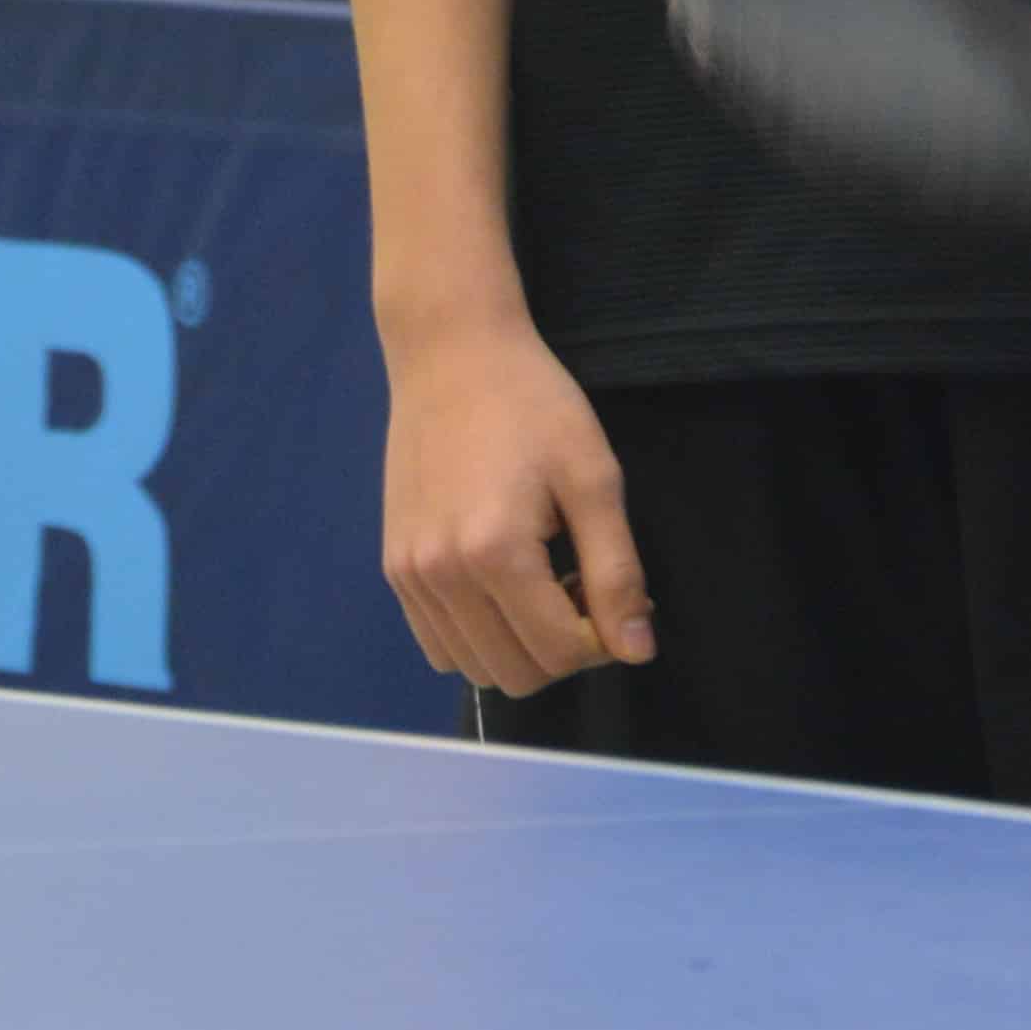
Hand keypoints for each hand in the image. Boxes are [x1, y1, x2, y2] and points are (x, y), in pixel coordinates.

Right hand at [381, 309, 652, 696]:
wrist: (450, 355)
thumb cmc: (534, 405)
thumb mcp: (593, 478)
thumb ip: (616, 572)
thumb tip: (636, 652)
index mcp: (495, 552)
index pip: (559, 653)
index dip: (603, 640)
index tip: (616, 596)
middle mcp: (441, 575)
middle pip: (516, 674)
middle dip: (563, 649)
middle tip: (580, 586)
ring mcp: (409, 576)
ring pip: (475, 668)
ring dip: (520, 646)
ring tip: (541, 582)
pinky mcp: (394, 568)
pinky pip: (438, 645)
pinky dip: (479, 638)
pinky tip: (501, 586)